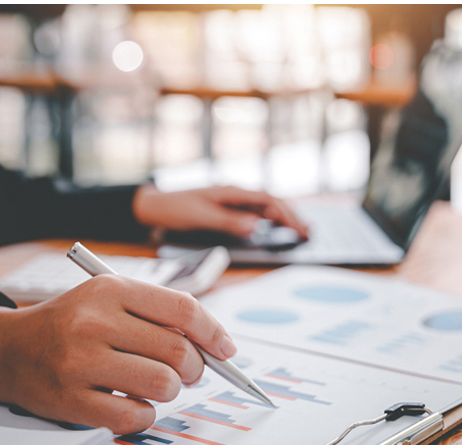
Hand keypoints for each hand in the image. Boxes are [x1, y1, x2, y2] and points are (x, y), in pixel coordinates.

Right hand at [0, 276, 236, 433]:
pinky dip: (145, 415)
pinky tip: (132, 404)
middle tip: (187, 372)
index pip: (183, 308)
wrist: (8, 348)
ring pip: (162, 385)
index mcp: (111, 290)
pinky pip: (135, 417)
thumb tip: (211, 342)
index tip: (226, 350)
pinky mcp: (71, 401)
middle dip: (195, 368)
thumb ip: (158, 312)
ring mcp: (81, 362)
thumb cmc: (71, 322)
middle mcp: (95, 322)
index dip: (214, 332)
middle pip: (179, 350)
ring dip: (170, 391)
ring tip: (155, 385)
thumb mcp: (110, 297)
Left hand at [133, 184, 308, 238]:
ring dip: (283, 215)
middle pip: (272, 201)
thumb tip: (256, 226)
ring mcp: (233, 199)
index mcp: (232, 191)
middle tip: (308, 232)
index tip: (300, 229)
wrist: (155, 204)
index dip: (286, 215)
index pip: (268, 201)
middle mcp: (235, 193)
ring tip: (300, 229)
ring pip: (266, 205)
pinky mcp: (228, 207)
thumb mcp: (201, 217)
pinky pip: (255, 210)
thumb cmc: (175, 208)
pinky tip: (276, 225)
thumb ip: (228, 221)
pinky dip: (270, 218)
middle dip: (291, 215)